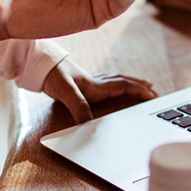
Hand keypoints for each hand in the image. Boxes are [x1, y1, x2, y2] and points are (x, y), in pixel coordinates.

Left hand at [41, 59, 155, 122]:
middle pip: (121, 82)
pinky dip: (114, 84)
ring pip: (114, 81)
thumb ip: (77, 107)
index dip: (137, 89)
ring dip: (128, 83)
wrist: (38, 64)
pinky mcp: (80, 83)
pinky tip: (111, 87)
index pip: (121, 86)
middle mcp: (94, 82)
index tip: (151, 93)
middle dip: (138, 86)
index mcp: (95, 85)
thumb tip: (88, 125)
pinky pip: (104, 83)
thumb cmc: (52, 74)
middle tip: (152, 89)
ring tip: (138, 86)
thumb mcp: (65, 91)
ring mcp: (88, 82)